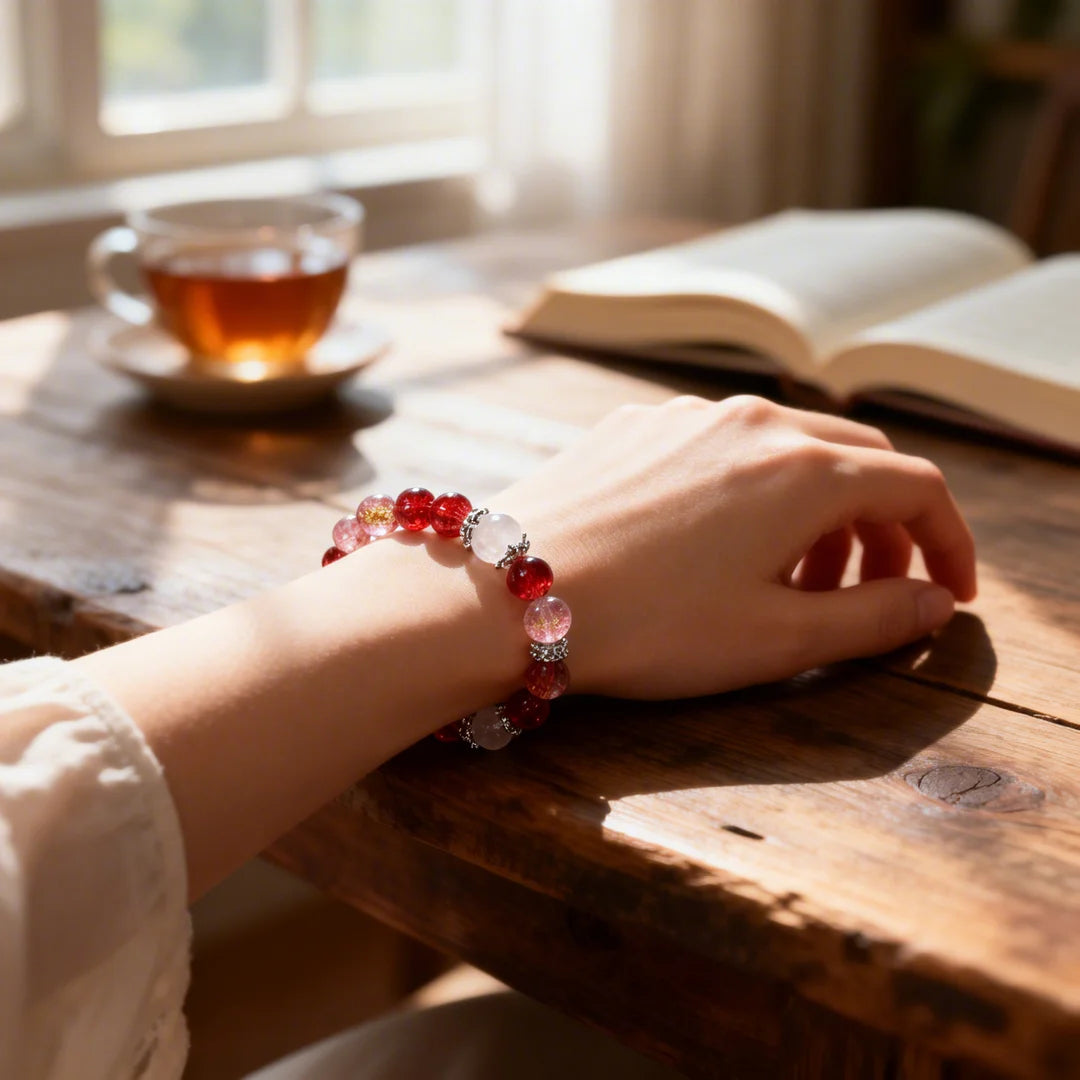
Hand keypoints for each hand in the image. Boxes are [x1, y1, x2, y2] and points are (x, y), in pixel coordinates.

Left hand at [496, 395, 975, 698]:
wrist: (504, 595)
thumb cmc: (645, 626)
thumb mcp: (774, 640)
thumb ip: (872, 622)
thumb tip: (932, 607)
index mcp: (803, 468)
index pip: (918, 489)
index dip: (950, 544)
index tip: (948, 595)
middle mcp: (751, 421)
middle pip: (856, 459)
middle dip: (881, 528)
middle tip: (869, 591)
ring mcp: (685, 415)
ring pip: (785, 449)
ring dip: (814, 509)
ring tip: (791, 578)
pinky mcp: (632, 426)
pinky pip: (718, 446)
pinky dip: (749, 491)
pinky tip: (714, 544)